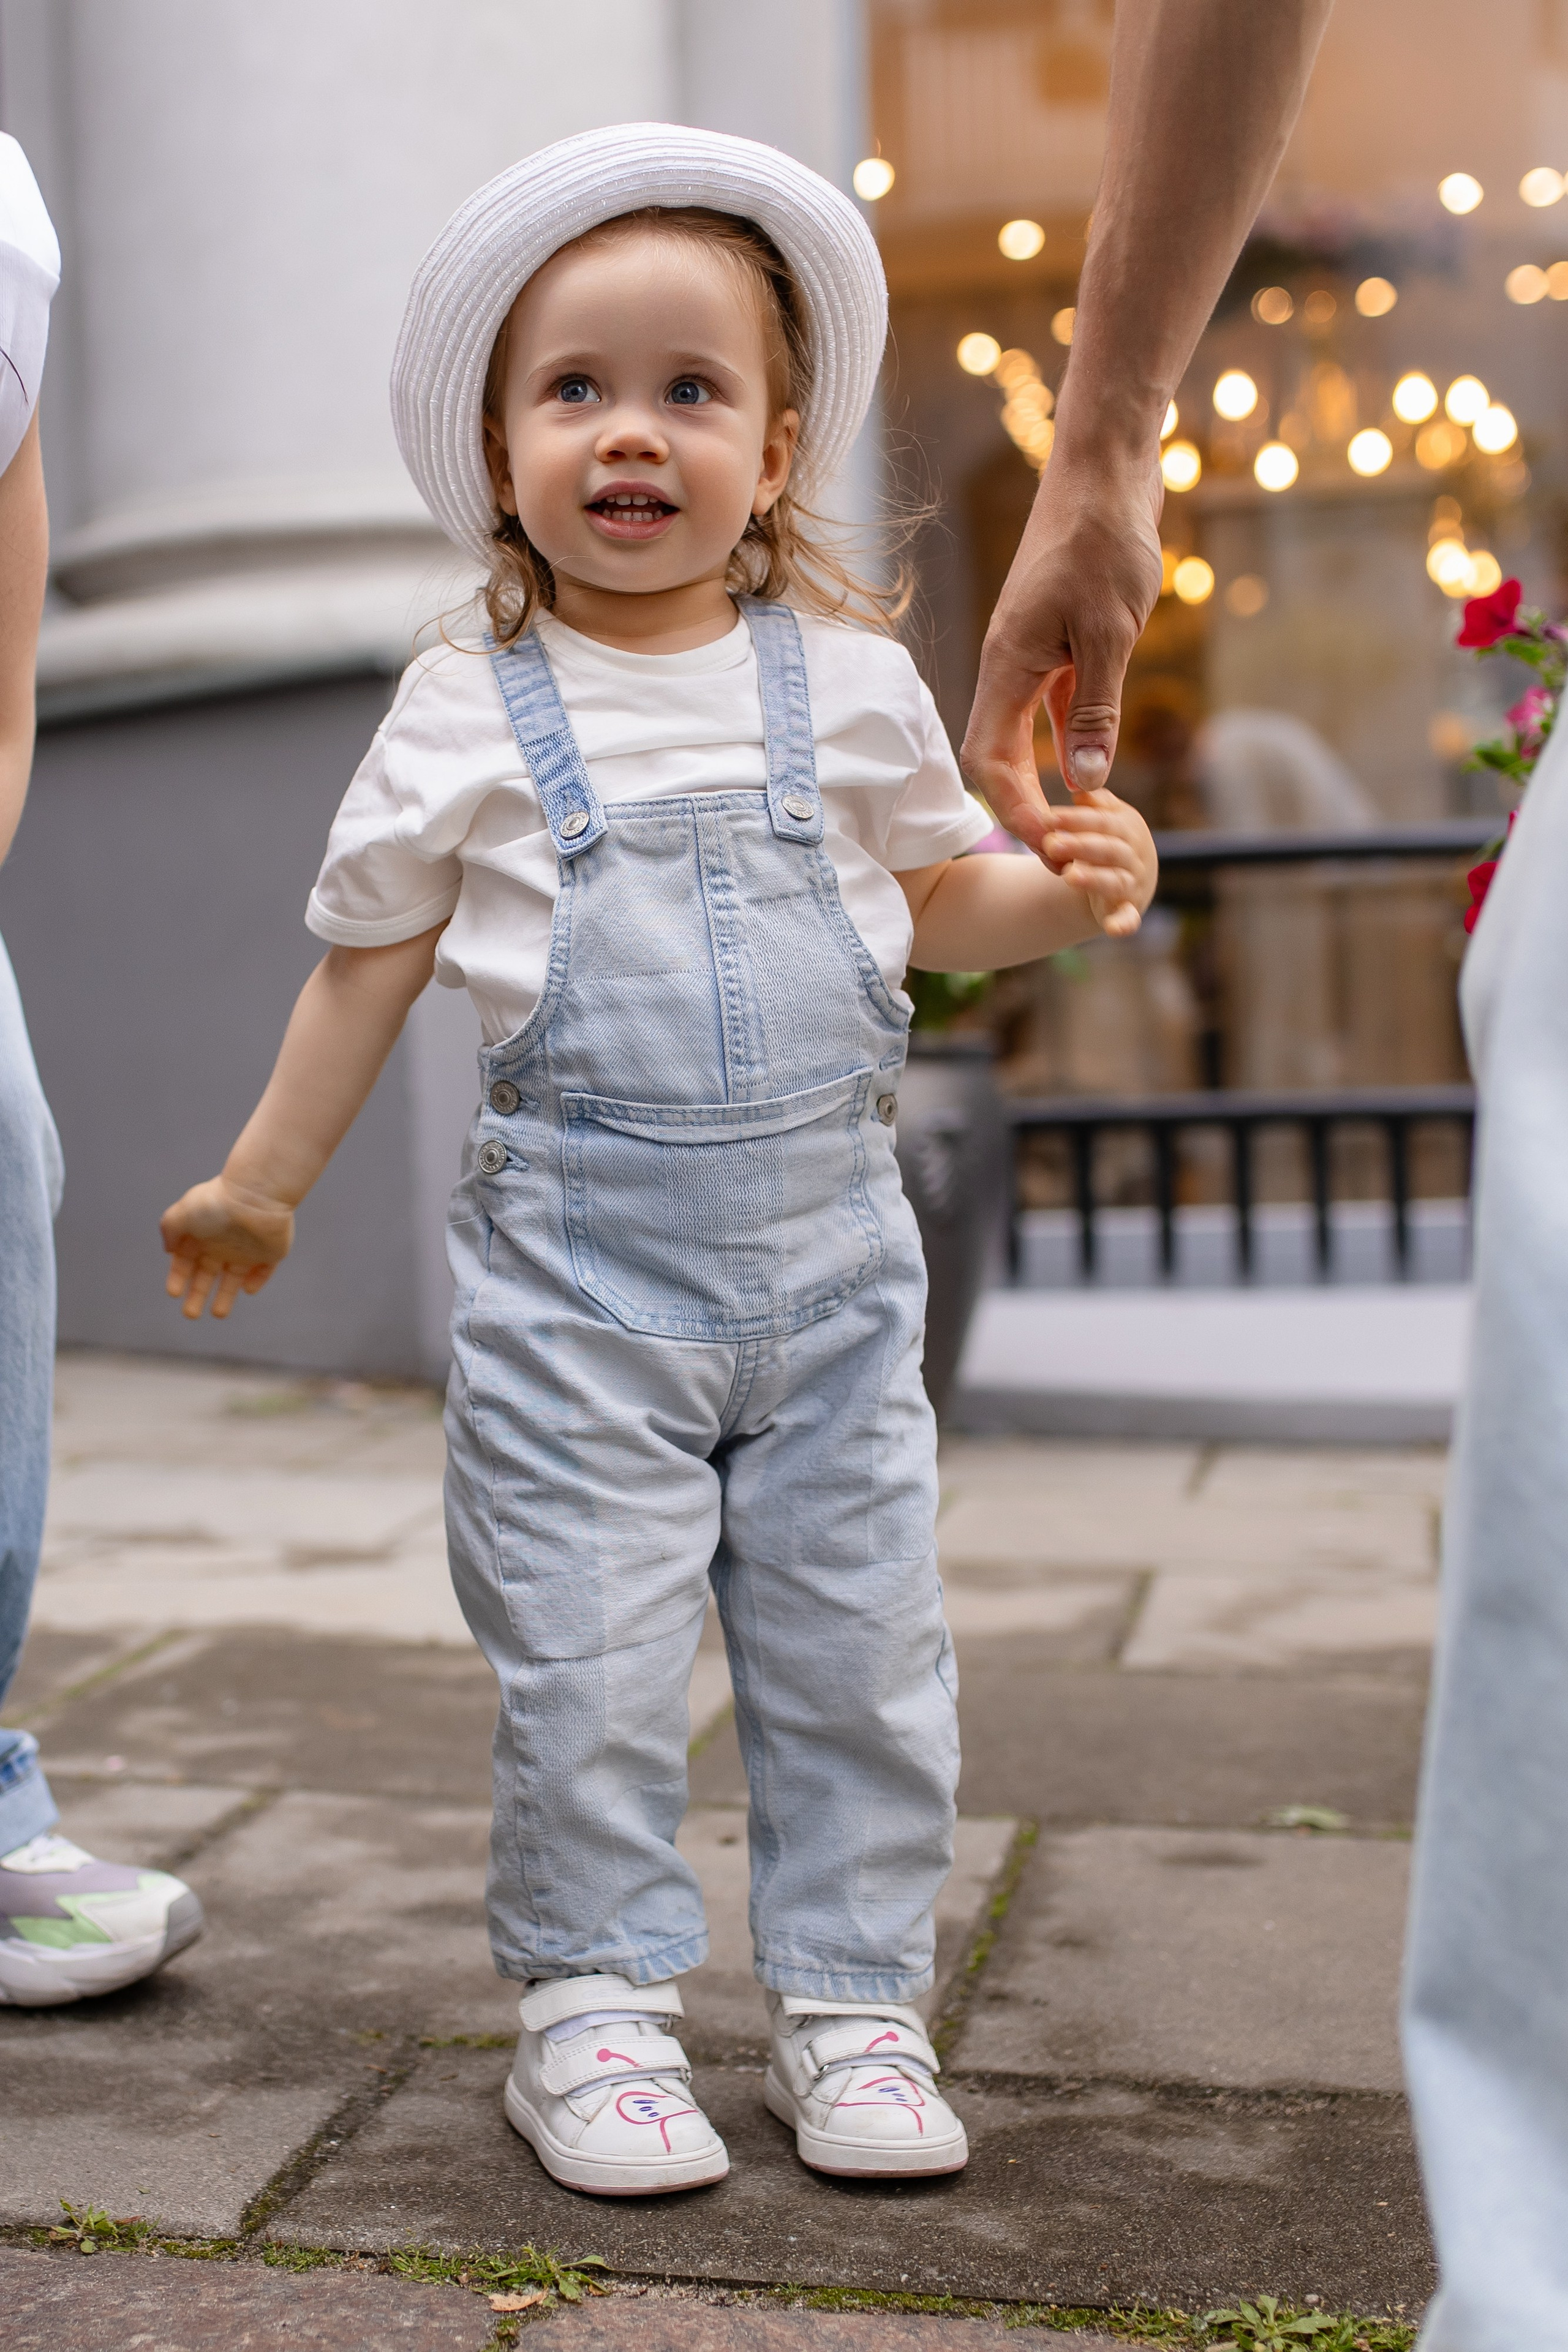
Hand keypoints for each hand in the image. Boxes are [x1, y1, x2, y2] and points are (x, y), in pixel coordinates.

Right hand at [160, 1176, 293, 1320]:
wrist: (255, 1195)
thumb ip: (169, 1229)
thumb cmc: (216, 1203)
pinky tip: (247, 1289)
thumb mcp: (182, 1213)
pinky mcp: (270, 1252)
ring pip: (234, 1279)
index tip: (173, 1293)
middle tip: (190, 1315)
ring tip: (218, 1314)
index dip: (178, 1278)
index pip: (185, 1262)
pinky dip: (256, 1281)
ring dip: (225, 1296)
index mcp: (201, 1234)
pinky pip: (263, 1271)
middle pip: (207, 1275)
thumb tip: (169, 1249)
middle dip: (197, 1295)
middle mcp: (222, 1244)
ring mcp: (246, 1249)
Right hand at [960, 445, 1163, 851]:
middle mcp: (1009, 666)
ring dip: (1050, 781)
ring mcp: (1032, 655)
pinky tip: (1093, 771)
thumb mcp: (1112, 632)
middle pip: (999, 757)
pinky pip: (1053, 709)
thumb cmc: (1105, 540)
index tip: (1052, 846)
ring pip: (1026, 735)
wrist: (1107, 472)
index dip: (1016, 811)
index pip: (989, 760)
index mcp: (1006, 665)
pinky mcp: (1058, 643)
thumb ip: (1096, 708)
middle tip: (1068, 851)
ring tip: (1082, 825)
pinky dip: (1070, 743)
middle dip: (1028, 809)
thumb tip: (1084, 781)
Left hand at [1040, 782, 1157, 939]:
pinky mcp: (1129, 909)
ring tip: (1069, 875)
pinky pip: (1129, 918)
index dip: (1076, 820)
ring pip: (1115, 881)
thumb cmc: (1107, 840)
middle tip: (1051, 844)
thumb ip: (1094, 803)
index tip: (1047, 818)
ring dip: (1094, 879)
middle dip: (1080, 846)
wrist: (1129, 876)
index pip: (1103, 821)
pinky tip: (1113, 930)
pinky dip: (1124, 924)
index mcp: (1128, 827)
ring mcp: (1133, 883)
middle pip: (1108, 849)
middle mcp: (1134, 854)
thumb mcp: (1105, 818)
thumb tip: (1081, 786)